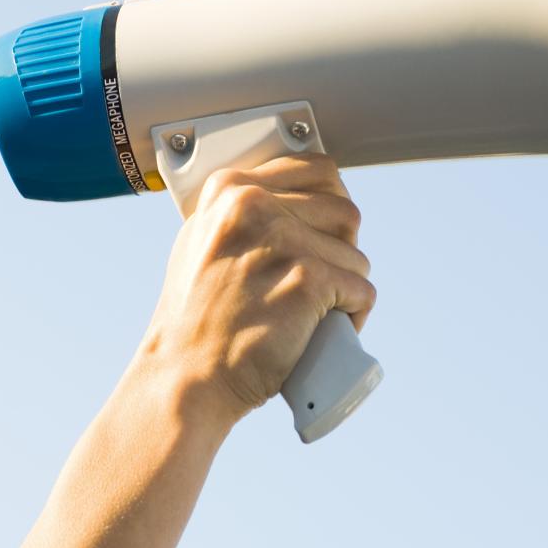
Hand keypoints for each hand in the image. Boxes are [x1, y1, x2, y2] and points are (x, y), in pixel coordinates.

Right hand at [138, 154, 375, 427]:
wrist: (185, 377)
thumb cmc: (195, 319)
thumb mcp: (202, 242)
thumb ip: (240, 215)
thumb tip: (289, 200)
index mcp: (230, 189)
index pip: (318, 171)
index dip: (330, 207)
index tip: (324, 234)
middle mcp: (255, 205)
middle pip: (344, 212)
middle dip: (341, 251)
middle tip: (318, 283)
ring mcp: (282, 241)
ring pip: (356, 256)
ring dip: (346, 288)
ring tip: (313, 314)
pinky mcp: (308, 279)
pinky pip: (362, 291)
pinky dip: (354, 316)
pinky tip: (326, 332)